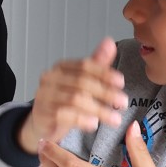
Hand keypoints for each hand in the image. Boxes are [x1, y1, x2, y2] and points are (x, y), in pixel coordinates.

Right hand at [19, 36, 126, 153]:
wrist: (42, 121)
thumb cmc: (63, 100)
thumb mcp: (82, 82)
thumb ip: (96, 64)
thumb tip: (109, 42)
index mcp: (61, 67)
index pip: (84, 66)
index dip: (104, 73)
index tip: (121, 82)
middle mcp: (50, 78)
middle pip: (81, 82)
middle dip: (105, 93)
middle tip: (123, 102)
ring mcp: (44, 95)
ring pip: (75, 99)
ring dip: (99, 109)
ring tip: (115, 118)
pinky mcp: (42, 113)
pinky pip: (64, 115)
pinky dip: (82, 119)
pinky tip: (94, 124)